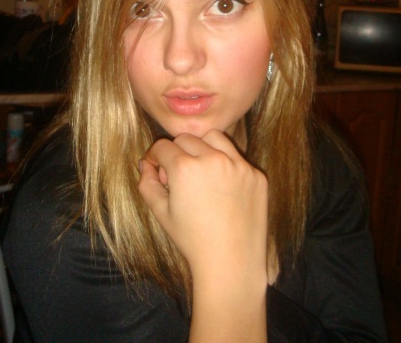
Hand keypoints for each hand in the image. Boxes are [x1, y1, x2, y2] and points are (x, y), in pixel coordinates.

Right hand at [138, 129, 267, 284]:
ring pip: (213, 137)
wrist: (231, 262)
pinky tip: (222, 188)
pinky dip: (225, 164)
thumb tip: (145, 163)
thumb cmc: (192, 240)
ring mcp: (238, 165)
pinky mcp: (255, 174)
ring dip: (202, 147)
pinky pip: (236, 157)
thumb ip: (147, 183)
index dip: (155, 157)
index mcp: (185, 168)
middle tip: (177, 175)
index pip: (163, 146)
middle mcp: (212, 159)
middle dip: (177, 152)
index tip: (157, 169)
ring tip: (200, 171)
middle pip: (186, 139)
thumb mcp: (160, 213)